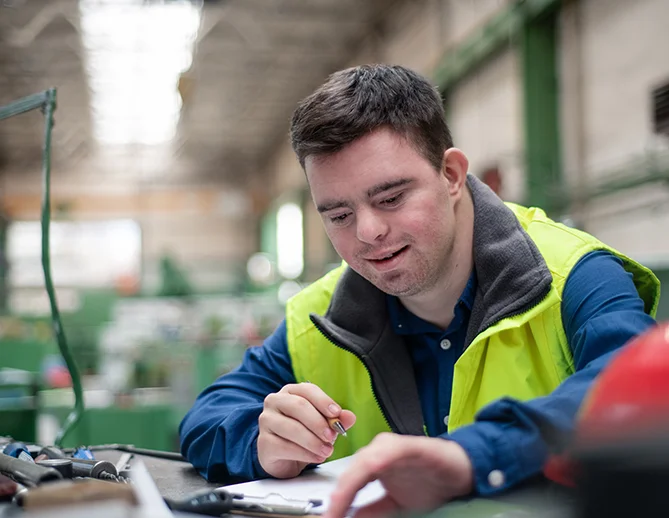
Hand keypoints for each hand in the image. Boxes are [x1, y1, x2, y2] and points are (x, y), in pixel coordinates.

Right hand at [257, 382, 355, 478]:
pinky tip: (317, 457)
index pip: (307, 390)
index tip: (336, 413)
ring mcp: (267, 421)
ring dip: (313, 441)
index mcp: (290, 392)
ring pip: (292, 428)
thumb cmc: (303, 434)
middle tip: (332, 436)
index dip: (323, 400)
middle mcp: (275, 402)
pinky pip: (285, 447)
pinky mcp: (264, 442)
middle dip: (319, 422)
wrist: (284, 457)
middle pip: (298, 406)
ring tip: (328, 450)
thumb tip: (350, 417)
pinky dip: (305, 453)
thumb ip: (336, 420)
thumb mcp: (322, 425)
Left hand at [325, 433, 473, 517]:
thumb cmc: (431, 482)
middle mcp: (379, 451)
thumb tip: (348, 517)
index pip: (348, 481)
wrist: (462, 472)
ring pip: (364, 461)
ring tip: (339, 502)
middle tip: (331, 515)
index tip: (329, 517)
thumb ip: (372, 510)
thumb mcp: (397, 504)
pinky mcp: (411, 445)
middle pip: (351, 471)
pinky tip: (369, 470)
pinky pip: (390, 452)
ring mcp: (393, 447)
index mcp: (373, 463)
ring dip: (350, 483)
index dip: (337, 501)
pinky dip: (377, 461)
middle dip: (339, 495)